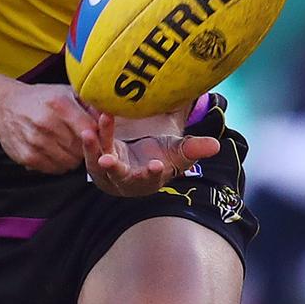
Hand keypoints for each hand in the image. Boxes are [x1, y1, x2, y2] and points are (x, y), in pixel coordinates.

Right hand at [0, 83, 98, 173]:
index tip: (96, 134)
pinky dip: (59, 164)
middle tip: (81, 141)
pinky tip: (55, 152)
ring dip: (73, 157)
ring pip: (70, 161)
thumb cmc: (42, 99)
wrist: (6, 107)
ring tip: (67, 145)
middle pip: (81, 148)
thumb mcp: (65, 92)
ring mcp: (36, 141)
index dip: (97, 135)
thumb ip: (89, 103)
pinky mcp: (27, 156)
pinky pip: (55, 169)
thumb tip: (111, 114)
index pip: (91, 129)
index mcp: (59, 104)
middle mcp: (47, 123)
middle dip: (85, 147)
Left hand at [82, 113, 219, 196]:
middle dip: (115, 169)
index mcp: (150, 179)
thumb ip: (195, 149)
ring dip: (94, 150)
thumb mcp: (179, 152)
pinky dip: (90, 140)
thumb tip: (216, 145)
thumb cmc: (162, 156)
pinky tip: (89, 123)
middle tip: (108, 160)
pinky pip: (92, 151)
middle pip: (121, 176)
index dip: (153, 173)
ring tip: (90, 133)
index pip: (152, 178)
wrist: (140, 158)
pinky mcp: (98, 158)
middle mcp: (128, 180)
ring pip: (99, 164)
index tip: (156, 165)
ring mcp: (110, 171)